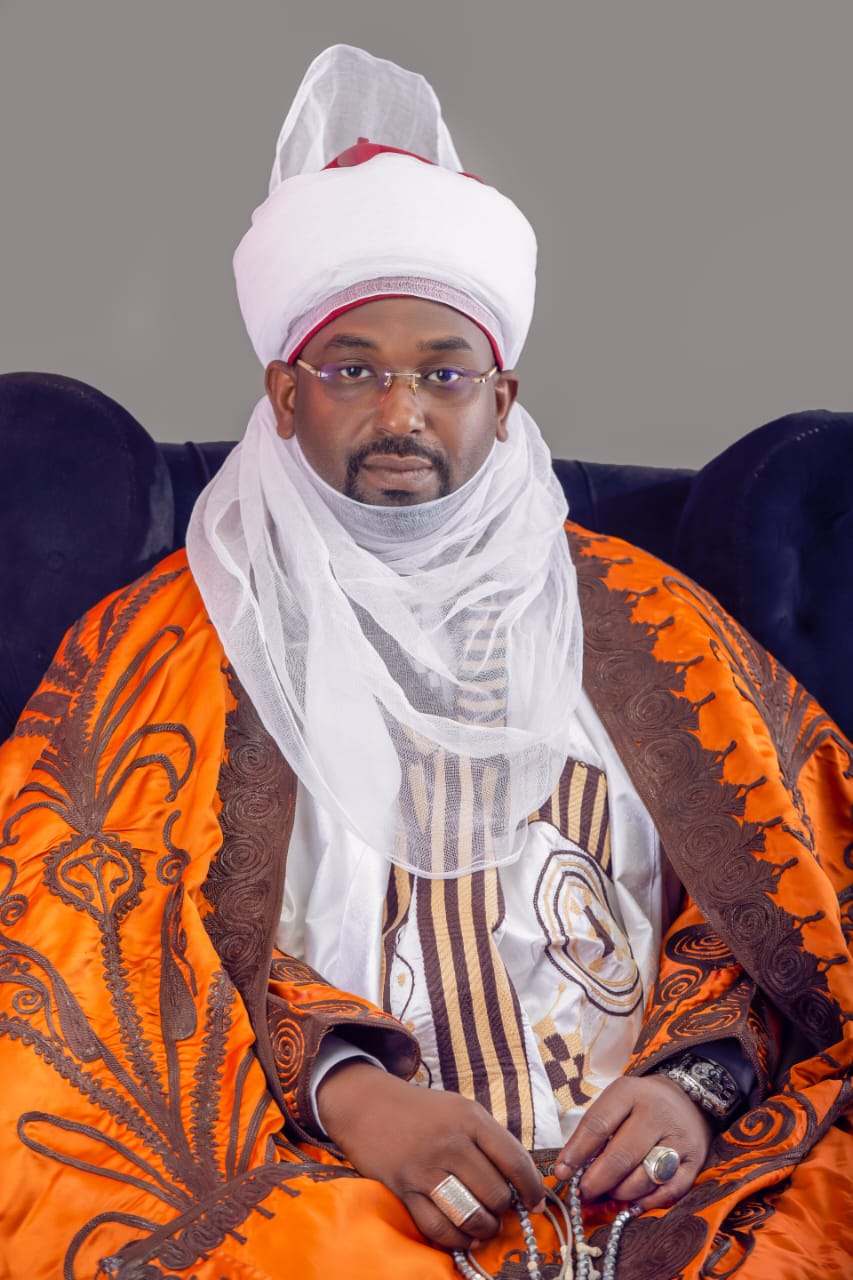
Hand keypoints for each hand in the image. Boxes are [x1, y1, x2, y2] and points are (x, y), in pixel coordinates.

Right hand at [316, 1061, 544, 1249]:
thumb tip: (519, 1180)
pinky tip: (464, 1237)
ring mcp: (426, 1168)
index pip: (514, 1160)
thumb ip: (489, 1139)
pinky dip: (456, 1239)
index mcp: (470, 1118)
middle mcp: (450, 1143)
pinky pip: (438, 1228)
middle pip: (494, 1192)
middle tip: (501, 1210)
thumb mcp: (460, 1109)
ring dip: (485, 1228)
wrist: (368, 1105)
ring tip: (486, 1227)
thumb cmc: (421, 1110)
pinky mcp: (404, 1190)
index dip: (532, 1187)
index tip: (537, 1203)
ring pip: (470, 1214)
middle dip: (504, 1209)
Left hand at [553, 1074, 712, 1209]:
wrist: (687, 1100)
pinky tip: (635, 1203)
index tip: (562, 1173)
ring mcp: (678, 1138)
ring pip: (645, 1177)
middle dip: (598, 1180)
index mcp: (629, 1093)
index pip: (598, 1125)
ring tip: (611, 1192)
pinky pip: (670, 1191)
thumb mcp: (616, 1102)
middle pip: (621, 1156)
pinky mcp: (695, 1161)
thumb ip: (595, 1131)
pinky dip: (649, 1202)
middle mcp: (656, 1114)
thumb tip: (570, 1170)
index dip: (576, 1152)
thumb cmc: (640, 1105)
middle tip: (585, 1192)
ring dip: (622, 1192)